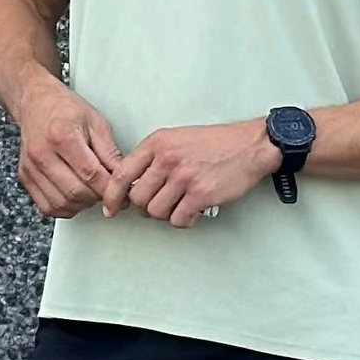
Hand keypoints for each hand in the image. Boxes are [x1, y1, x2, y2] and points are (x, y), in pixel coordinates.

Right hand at [14, 85, 125, 220]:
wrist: (36, 102)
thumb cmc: (65, 109)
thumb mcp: (96, 123)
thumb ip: (110, 153)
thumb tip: (124, 179)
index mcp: (61, 135)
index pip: (90, 174)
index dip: (110, 188)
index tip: (122, 192)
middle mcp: (41, 153)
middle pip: (75, 192)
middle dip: (97, 197)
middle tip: (108, 191)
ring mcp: (30, 167)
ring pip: (61, 203)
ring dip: (82, 204)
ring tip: (91, 191)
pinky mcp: (24, 177)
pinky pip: (47, 206)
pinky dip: (65, 207)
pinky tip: (74, 196)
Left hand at [112, 120, 278, 227]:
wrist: (249, 145)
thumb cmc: (215, 143)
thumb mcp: (176, 139)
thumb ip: (152, 158)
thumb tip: (131, 186)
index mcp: (157, 143)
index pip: (121, 174)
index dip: (111, 196)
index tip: (109, 208)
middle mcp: (167, 159)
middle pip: (137, 198)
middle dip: (145, 208)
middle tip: (159, 204)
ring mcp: (183, 177)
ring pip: (156, 212)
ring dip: (165, 215)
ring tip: (178, 205)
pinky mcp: (200, 194)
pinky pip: (178, 220)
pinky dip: (183, 220)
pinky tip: (191, 212)